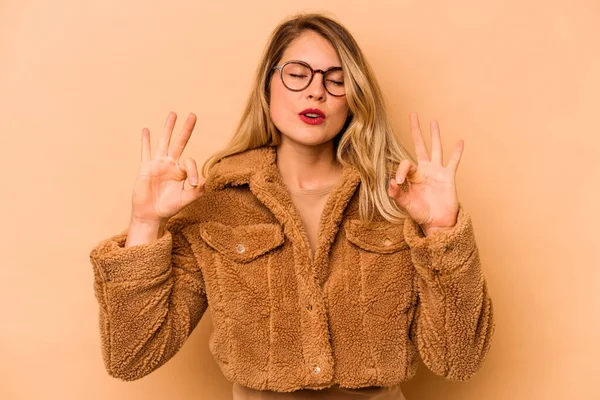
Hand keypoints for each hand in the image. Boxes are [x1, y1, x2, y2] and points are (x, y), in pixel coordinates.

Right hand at [130, 111, 204, 223]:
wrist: (151, 215)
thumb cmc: (168, 207)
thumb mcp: (186, 199)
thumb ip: (197, 191)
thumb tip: (206, 180)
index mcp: (181, 172)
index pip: (190, 162)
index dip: (194, 171)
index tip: (194, 183)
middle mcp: (171, 165)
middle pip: (180, 143)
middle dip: (186, 129)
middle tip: (193, 115)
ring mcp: (158, 165)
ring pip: (164, 142)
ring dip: (168, 128)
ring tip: (173, 114)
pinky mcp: (146, 168)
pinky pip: (146, 152)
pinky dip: (145, 141)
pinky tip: (146, 130)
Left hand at [388, 112, 461, 233]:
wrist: (437, 223)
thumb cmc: (420, 214)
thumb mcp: (405, 205)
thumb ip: (396, 194)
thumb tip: (391, 182)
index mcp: (412, 176)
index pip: (405, 164)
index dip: (400, 170)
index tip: (398, 182)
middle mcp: (424, 170)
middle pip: (419, 145)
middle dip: (415, 131)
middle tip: (412, 115)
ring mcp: (437, 172)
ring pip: (436, 148)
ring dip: (435, 135)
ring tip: (433, 122)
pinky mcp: (449, 176)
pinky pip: (454, 161)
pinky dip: (457, 152)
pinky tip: (460, 141)